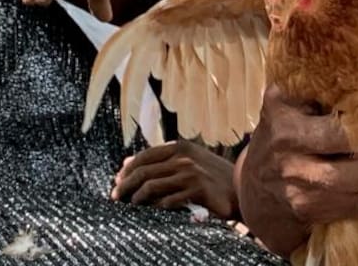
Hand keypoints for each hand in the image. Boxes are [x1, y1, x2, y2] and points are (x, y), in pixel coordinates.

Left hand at [112, 140, 237, 218]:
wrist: (241, 187)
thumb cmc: (213, 176)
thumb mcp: (190, 160)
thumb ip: (163, 160)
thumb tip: (127, 162)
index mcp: (181, 146)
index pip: (145, 156)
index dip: (128, 169)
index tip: (117, 181)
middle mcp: (184, 157)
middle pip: (143, 171)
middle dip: (125, 184)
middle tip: (116, 196)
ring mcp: (190, 173)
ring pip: (151, 186)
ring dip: (137, 198)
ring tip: (132, 205)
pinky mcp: (197, 190)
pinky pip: (167, 201)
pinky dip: (156, 207)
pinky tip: (154, 210)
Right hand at [235, 86, 357, 256]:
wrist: (257, 189)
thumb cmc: (280, 133)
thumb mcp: (284, 103)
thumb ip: (309, 80)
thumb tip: (351, 46)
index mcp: (285, 124)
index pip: (332, 128)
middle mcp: (289, 158)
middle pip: (342, 163)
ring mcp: (300, 189)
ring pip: (351, 188)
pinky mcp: (313, 211)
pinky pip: (356, 209)